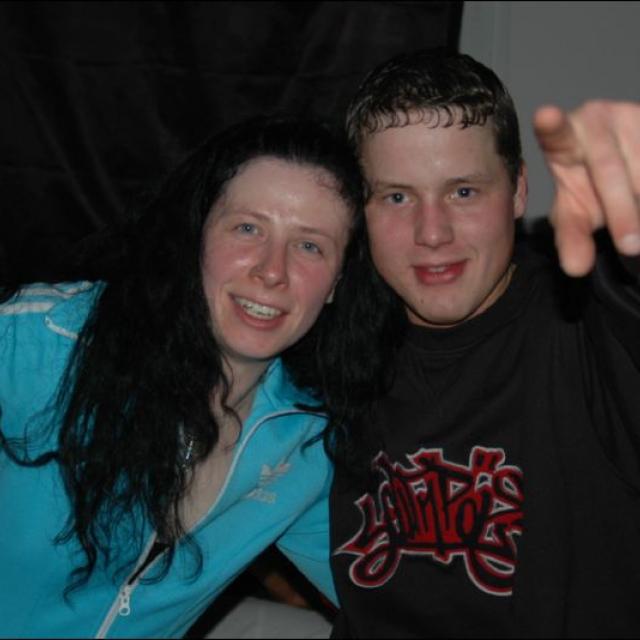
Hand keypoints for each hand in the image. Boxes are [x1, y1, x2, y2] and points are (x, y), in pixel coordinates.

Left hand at [533, 100, 639, 275]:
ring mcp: (631, 114)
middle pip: (608, 170)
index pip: (554, 133)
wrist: (627, 171)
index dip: (552, 125)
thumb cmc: (590, 189)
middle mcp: (596, 120)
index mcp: (563, 141)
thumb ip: (572, 239)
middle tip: (630, 247)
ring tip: (636, 233)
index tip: (546, 116)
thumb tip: (576, 268)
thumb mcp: (576, 215)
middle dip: (621, 211)